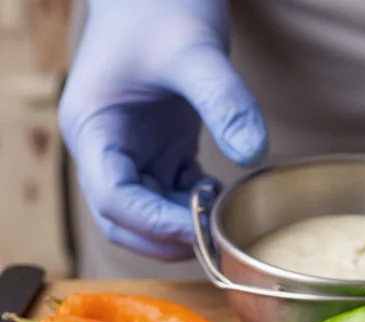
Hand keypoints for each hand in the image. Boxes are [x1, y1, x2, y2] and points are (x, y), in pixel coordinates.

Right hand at [59, 0, 267, 259]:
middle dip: (164, 236)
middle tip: (216, 238)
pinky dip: (192, 206)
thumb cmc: (164, 8)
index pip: (112, 197)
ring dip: (181, 227)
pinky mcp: (158, 149)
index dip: (154, 223)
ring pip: (146, 213)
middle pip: (122, 218)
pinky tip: (221, 195)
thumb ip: (224, 101)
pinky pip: (169, 194)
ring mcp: (130, 150)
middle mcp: (105, 146)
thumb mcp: (196, 51)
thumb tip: (253, 154)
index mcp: (93, 127)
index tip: (199, 228)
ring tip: (222, 218)